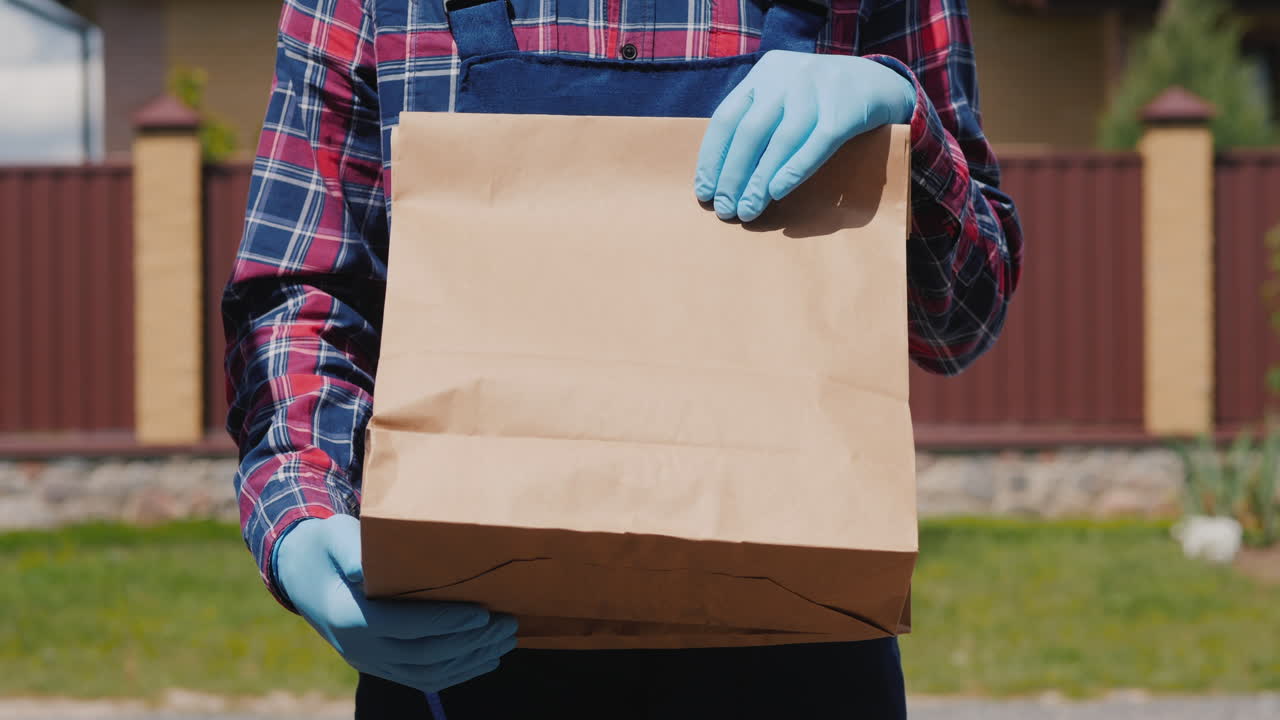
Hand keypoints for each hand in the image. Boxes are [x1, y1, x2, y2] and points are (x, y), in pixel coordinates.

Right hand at [274, 515, 517, 692]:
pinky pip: (421, 678)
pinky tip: (485, 658)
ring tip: (504, 639)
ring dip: (470, 660)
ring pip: (427, 673)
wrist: (300, 573)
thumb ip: (352, 550)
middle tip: (506, 623)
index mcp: (349, 616)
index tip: (481, 612)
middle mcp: (359, 647)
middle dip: (470, 642)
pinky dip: (457, 672)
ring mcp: (369, 660)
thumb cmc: (325, 546)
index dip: (446, 622)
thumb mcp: (334, 536)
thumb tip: (367, 566)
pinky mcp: (379, 664)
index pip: (405, 627)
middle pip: (423, 655)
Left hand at [695, 50, 915, 221]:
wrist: (880, 82)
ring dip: (760, 180)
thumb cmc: (820, 101)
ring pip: (781, 140)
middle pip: (750, 131)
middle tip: (725, 209)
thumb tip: (722, 176)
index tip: (704, 192)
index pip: (726, 118)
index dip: (712, 158)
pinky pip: (817, 143)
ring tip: (748, 209)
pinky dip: (795, 168)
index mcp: (763, 74)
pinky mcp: (845, 108)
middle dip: (733, 175)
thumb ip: (757, 121)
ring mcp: (817, 89)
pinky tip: (778, 192)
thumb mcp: (784, 96)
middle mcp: (786, 76)